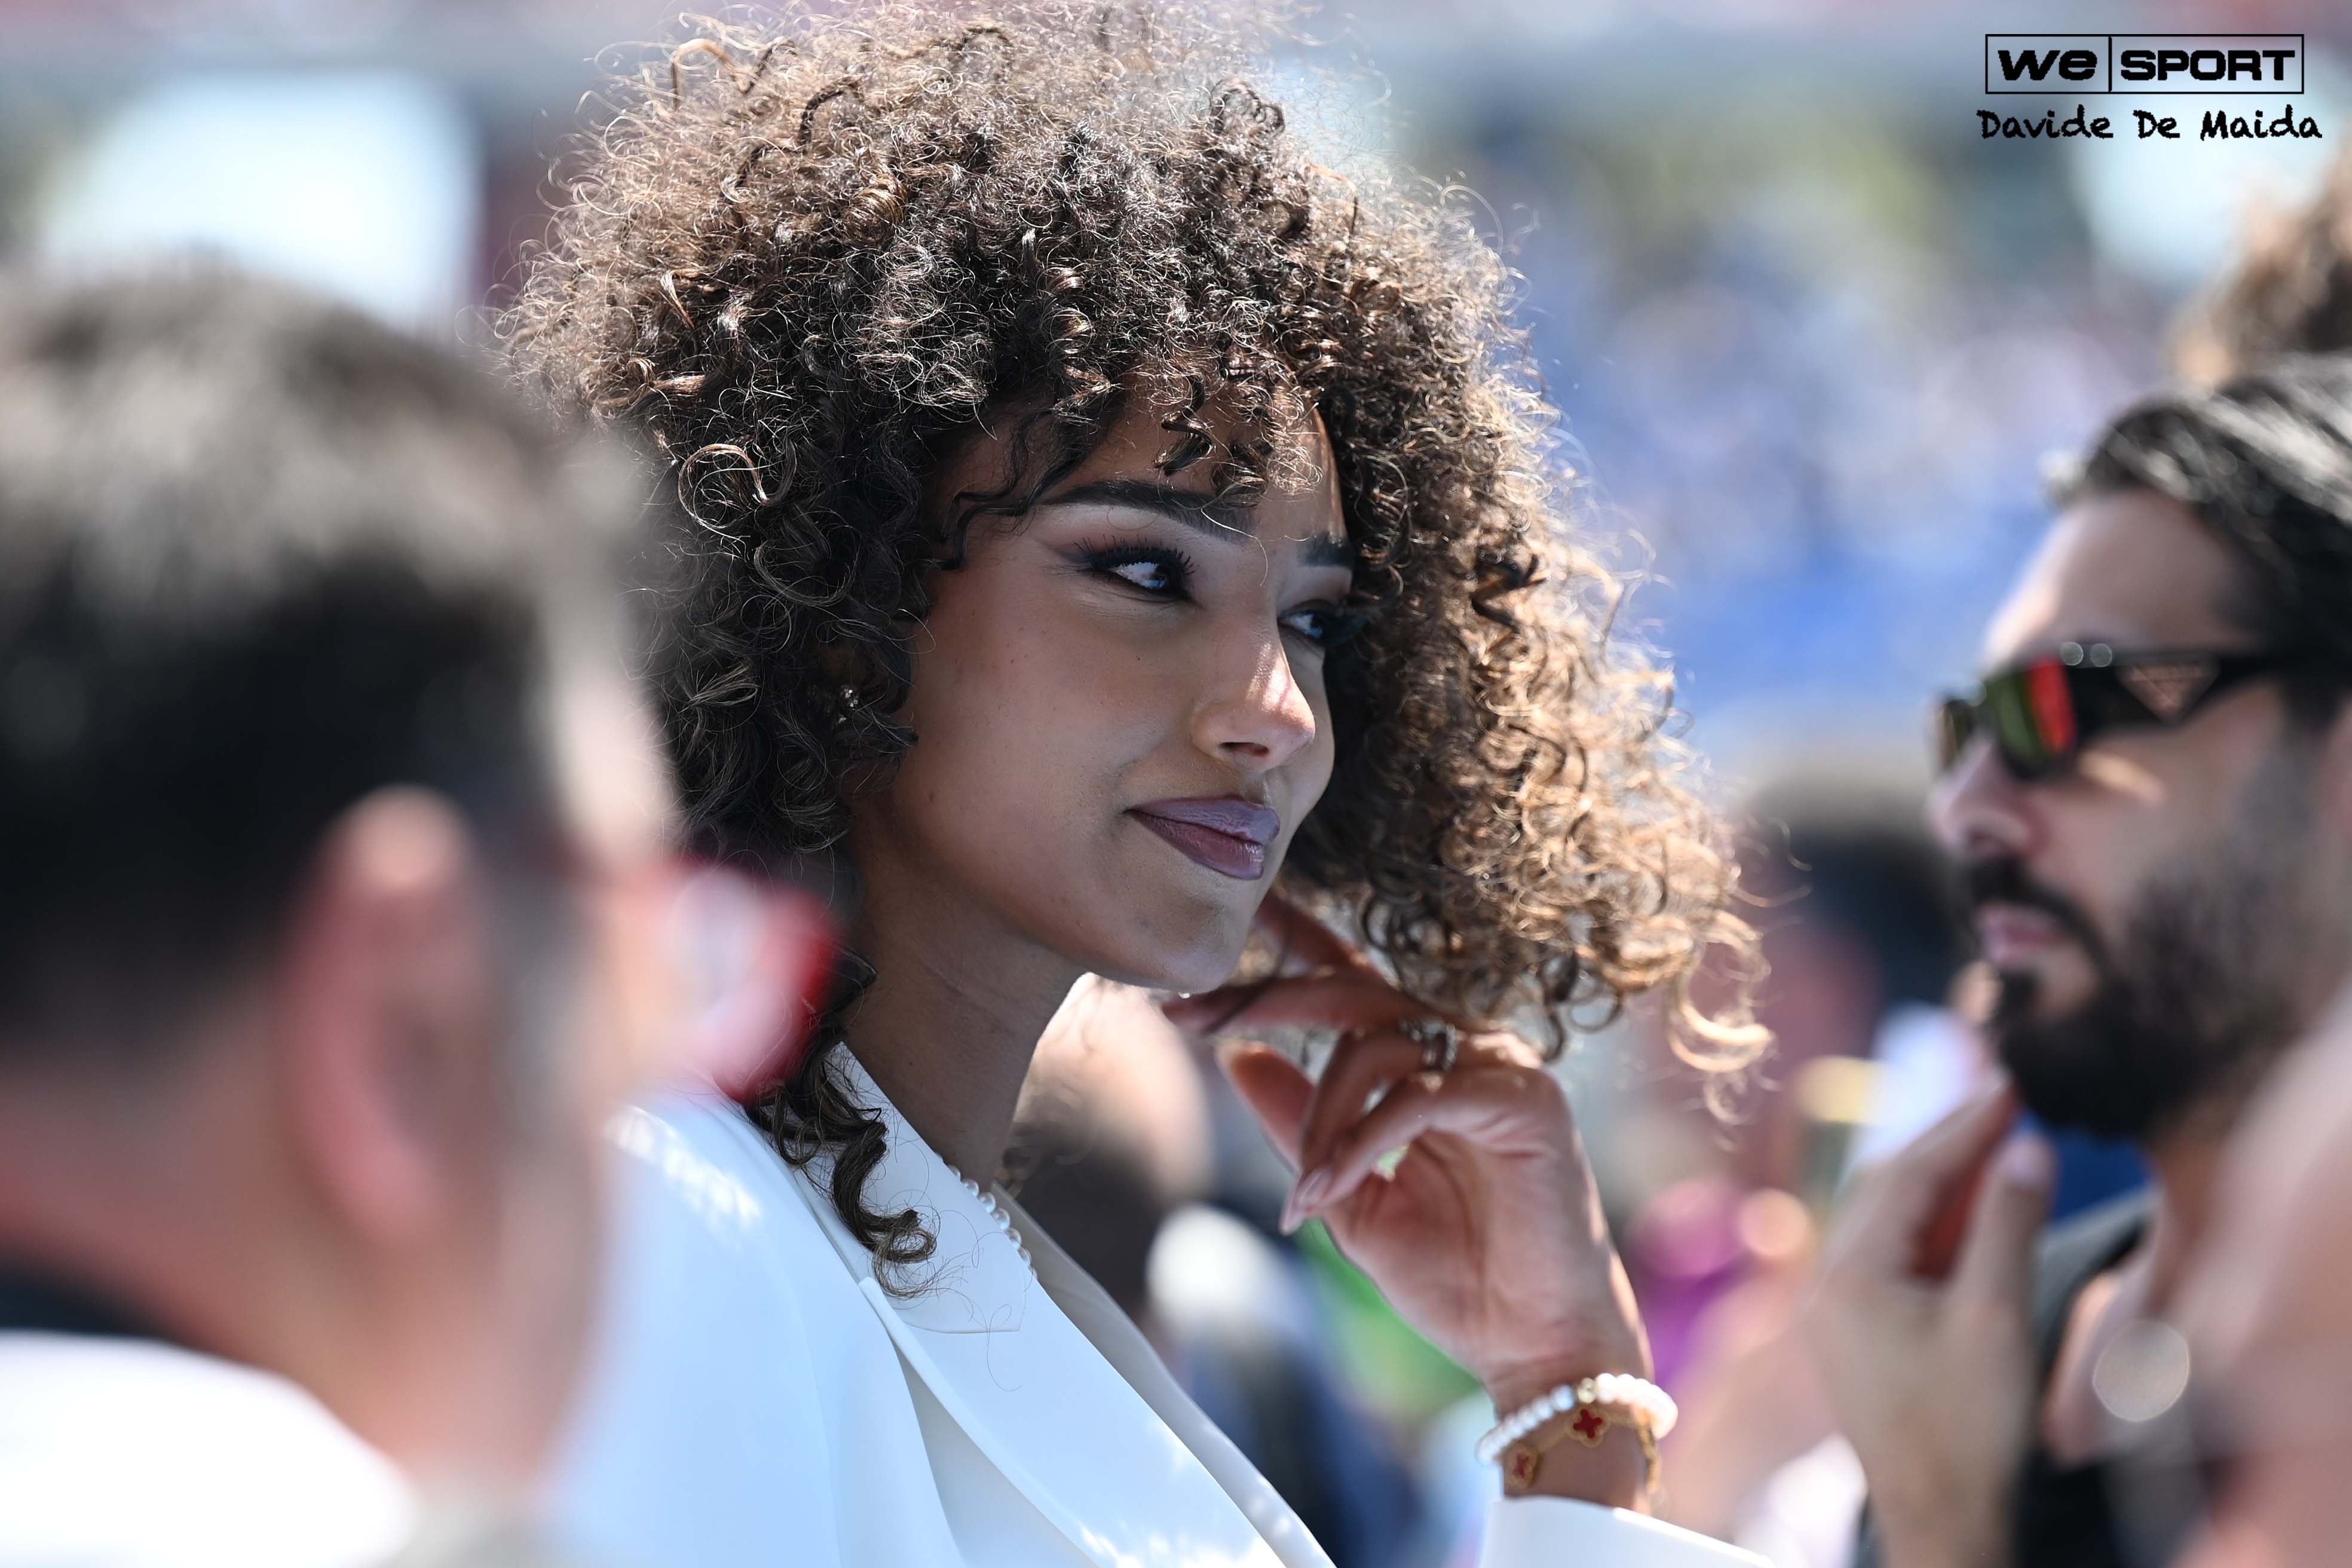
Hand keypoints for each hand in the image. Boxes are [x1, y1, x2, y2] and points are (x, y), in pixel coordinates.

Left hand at [1162, 892, 1652, 1507]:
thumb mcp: (1345, 1192)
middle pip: (1351, 991)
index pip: (1348, 982)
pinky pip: (1417, 1097)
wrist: (1533, 1346)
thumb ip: (1297, 1123)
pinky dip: (1359, 1142)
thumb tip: (1235, 1058)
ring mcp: (1500, 1065)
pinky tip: (1325, 1190)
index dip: (1285, 946)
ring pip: (1377, 1046)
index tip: (1214, 935)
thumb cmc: (1455, 1276)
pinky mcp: (1525, 1099)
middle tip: (1189, 1017)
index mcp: (1425, 1060)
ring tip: (1304, 1191)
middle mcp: (1464, 1047)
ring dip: (1321, 1116)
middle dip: (1265, 999)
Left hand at [1803, 1088, 2053, 1567]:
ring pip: (1889, 1218)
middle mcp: (1828, 1282)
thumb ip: (2006, 1224)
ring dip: (1943, 1180)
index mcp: (1849, 1272)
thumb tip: (2023, 1146)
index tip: (2009, 1080)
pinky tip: (1977, 1210)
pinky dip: (1935, 1225)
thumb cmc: (1968, 1430)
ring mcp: (1838, 1309)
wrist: (1943, 1521)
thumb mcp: (1997, 1317)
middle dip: (1948, 1141)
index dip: (1963, 1124)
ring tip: (2000, 1141)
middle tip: (2004, 1097)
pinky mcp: (1859, 1335)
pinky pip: (1892, 1255)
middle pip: (1888, 1185)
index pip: (1908, 1171)